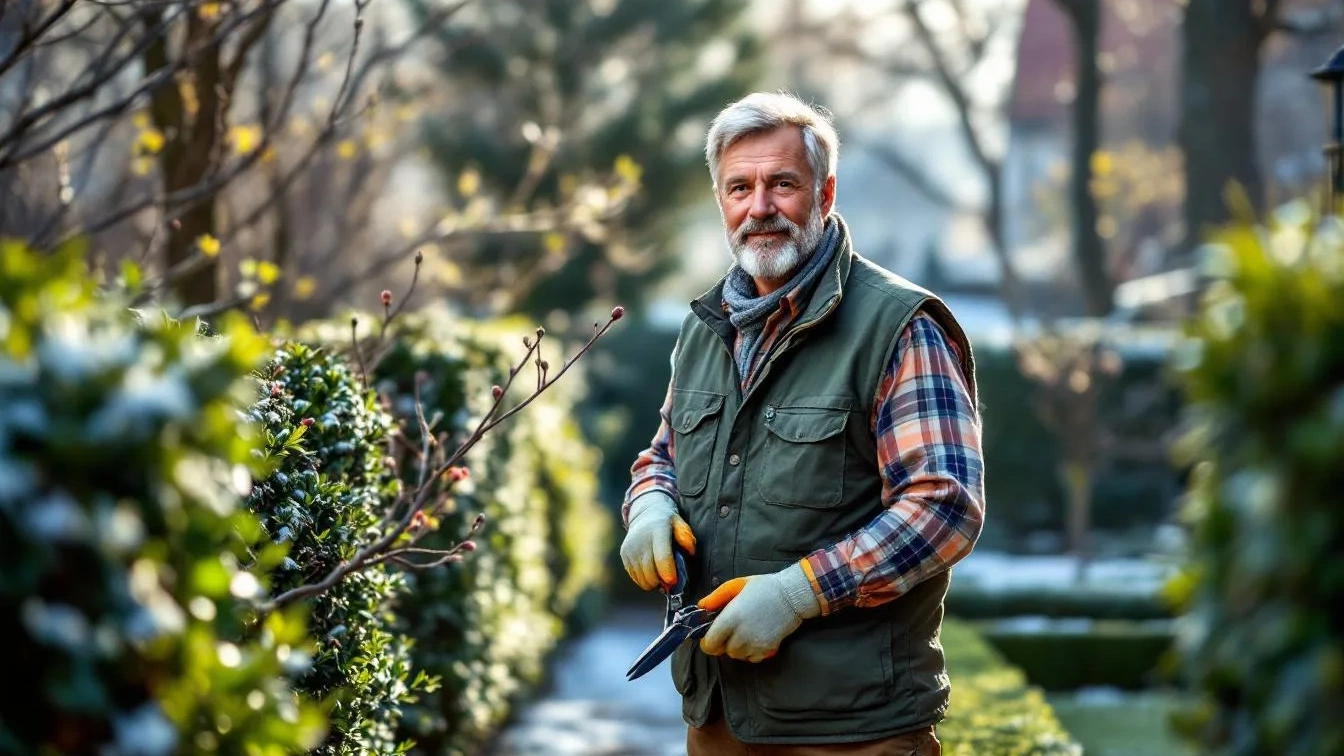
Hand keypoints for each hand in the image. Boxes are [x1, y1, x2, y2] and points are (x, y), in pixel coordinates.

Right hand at [619, 491, 696, 590]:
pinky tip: (651, 572)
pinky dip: (644, 579)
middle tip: (671, 582)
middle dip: (662, 583)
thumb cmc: (667, 523)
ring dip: (654, 583)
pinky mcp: (624, 555)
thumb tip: (691, 553)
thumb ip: (686, 537)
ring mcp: (630, 549)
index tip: (674, 582)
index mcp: (658, 531)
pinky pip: (635, 577)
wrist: (644, 514)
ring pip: (642, 579)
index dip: (668, 572)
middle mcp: (641, 541)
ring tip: (661, 576)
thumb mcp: (680, 524)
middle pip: (651, 573)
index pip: (662, 557)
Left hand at [696, 562, 821, 662]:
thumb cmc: (763, 587)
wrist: (792, 596)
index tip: (711, 635)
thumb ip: (716, 597)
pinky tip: (756, 637)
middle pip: (723, 651)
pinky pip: (752, 658)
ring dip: (737, 647)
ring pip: (737, 655)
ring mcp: (756, 644)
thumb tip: (701, 607)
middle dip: (724, 642)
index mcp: (731, 618)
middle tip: (731, 629)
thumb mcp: (736, 585)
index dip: (707, 641)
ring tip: (745, 631)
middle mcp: (742, 635)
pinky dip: (751, 652)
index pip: (710, 644)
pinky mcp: (768, 650)